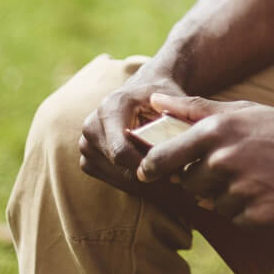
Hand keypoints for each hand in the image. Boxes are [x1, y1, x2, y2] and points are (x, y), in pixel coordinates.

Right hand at [78, 59, 187, 195]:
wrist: (143, 88)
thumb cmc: (162, 94)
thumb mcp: (174, 100)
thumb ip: (179, 121)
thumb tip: (186, 149)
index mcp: (110, 109)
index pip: (121, 152)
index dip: (148, 167)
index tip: (174, 174)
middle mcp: (92, 126)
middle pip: (120, 168)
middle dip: (151, 178)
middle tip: (178, 184)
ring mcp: (86, 144)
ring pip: (117, 178)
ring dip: (145, 185)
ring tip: (171, 182)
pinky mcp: (88, 159)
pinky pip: (112, 180)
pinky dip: (135, 184)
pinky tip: (156, 179)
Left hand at [135, 94, 273, 233]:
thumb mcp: (241, 111)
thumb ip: (193, 108)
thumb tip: (152, 101)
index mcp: (216, 132)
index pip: (162, 158)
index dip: (152, 168)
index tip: (149, 173)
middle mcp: (224, 162)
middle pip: (189, 185)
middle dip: (204, 180)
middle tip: (236, 168)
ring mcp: (241, 191)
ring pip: (213, 205)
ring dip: (229, 197)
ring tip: (260, 179)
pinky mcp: (258, 218)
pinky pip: (237, 221)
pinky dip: (249, 212)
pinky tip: (270, 195)